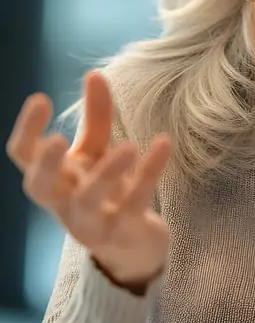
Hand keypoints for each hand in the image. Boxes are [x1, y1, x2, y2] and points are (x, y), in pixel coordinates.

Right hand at [6, 70, 171, 289]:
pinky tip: (163, 145)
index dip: (26, 130)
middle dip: (46, 164)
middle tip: (58, 138)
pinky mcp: (126, 231)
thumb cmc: (106, 192)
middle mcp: (64, 203)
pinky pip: (135, 202)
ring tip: (128, 146)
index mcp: (54, 180)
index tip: (40, 98)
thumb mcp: (98, 152)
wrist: (133, 248)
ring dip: (106, 173)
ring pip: (88, 201)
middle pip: (41, 188)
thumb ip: (96, 116)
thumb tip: (94, 74)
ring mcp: (93, 222)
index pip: (23, 157)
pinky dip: (149, 173)